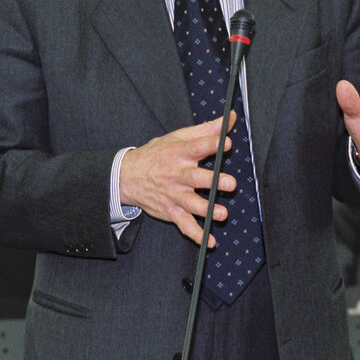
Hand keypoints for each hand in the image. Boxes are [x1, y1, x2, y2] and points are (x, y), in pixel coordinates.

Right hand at [119, 112, 236, 246]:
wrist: (127, 175)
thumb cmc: (159, 153)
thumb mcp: (179, 137)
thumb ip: (208, 129)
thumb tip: (231, 117)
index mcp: (180, 153)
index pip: (197, 147)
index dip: (211, 144)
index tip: (226, 143)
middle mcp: (177, 174)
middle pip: (196, 178)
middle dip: (213, 181)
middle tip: (230, 183)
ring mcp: (174, 195)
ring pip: (191, 204)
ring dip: (207, 210)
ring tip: (222, 214)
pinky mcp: (171, 211)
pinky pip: (184, 225)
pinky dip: (196, 235)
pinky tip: (209, 241)